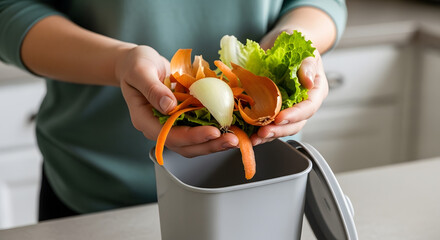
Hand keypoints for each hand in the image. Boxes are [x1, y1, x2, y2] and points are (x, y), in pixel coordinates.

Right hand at [116, 46, 237, 156]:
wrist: (139, 62)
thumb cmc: (135, 65)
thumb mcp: (140, 71)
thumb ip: (152, 89)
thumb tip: (169, 106)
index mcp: (145, 120)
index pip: (169, 136)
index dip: (192, 137)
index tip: (212, 132)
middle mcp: (160, 127)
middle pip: (186, 146)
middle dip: (210, 145)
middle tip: (233, 140)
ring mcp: (173, 124)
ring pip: (196, 141)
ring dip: (216, 141)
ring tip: (237, 138)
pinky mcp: (184, 117)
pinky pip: (201, 127)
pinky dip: (217, 128)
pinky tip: (234, 125)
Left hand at [253, 32, 328, 144]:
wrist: (281, 42)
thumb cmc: (295, 45)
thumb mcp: (304, 50)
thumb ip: (308, 65)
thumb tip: (308, 82)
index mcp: (315, 91)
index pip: (308, 108)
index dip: (295, 115)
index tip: (280, 118)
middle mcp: (303, 104)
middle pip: (295, 124)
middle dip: (279, 130)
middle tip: (264, 132)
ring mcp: (288, 108)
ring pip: (281, 128)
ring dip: (267, 135)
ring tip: (254, 139)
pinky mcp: (273, 109)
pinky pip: (267, 123)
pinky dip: (257, 130)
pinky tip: (248, 135)